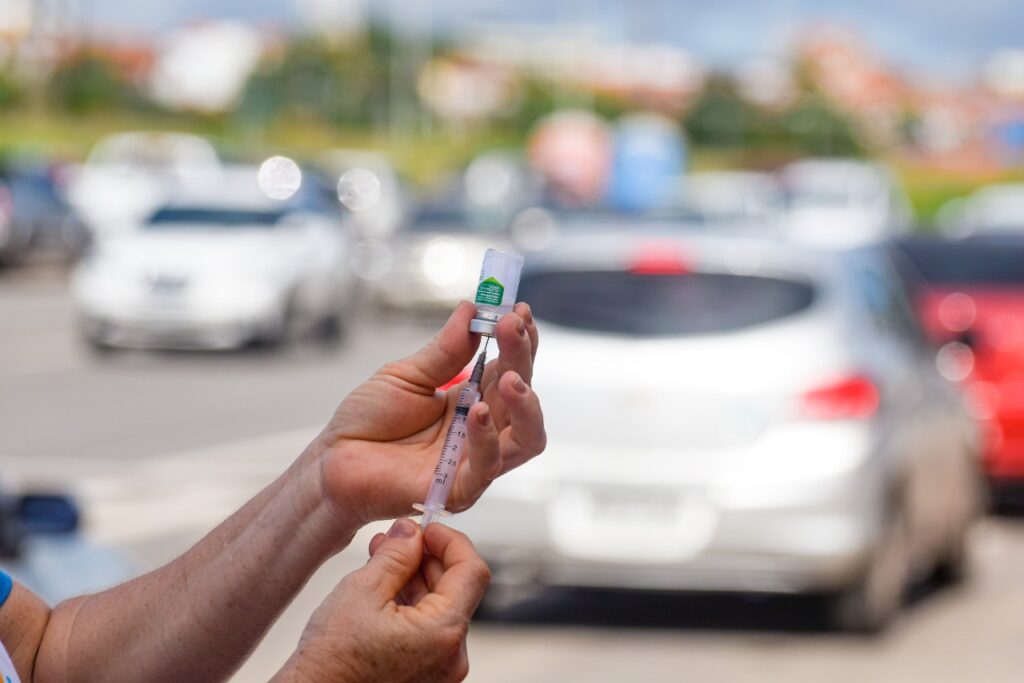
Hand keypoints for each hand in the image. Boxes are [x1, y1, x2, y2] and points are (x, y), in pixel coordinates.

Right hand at [275, 519, 489, 682]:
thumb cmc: (332, 659)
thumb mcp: (363, 590)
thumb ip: (397, 555)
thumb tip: (412, 532)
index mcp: (444, 633)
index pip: (472, 571)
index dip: (451, 541)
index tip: (428, 528)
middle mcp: (451, 656)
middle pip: (456, 588)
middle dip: (427, 557)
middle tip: (397, 539)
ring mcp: (441, 669)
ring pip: (440, 606)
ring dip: (415, 578)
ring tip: (381, 560)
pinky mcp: (426, 675)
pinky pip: (429, 628)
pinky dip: (411, 604)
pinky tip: (384, 589)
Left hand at [315, 301, 543, 526]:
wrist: (333, 461)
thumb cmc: (368, 421)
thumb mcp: (406, 376)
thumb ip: (444, 351)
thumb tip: (471, 309)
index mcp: (473, 400)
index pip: (512, 368)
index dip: (521, 341)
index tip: (518, 310)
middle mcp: (482, 430)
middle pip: (523, 397)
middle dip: (523, 359)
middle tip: (514, 327)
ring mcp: (474, 460)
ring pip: (526, 439)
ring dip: (526, 404)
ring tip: (510, 377)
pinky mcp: (458, 489)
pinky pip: (487, 467)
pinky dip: (488, 438)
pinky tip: (476, 411)